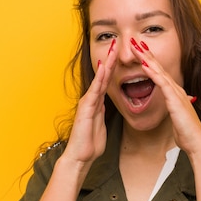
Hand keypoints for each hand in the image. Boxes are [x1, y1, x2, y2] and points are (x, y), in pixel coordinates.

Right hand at [62, 47, 115, 165]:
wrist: (80, 156)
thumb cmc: (90, 144)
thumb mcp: (100, 125)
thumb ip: (102, 114)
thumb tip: (105, 106)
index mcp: (97, 103)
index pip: (106, 81)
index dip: (113, 67)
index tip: (119, 54)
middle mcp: (91, 99)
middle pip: (103, 76)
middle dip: (110, 59)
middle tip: (116, 43)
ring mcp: (88, 102)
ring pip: (99, 79)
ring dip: (106, 63)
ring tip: (112, 49)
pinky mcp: (86, 108)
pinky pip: (95, 90)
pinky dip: (100, 78)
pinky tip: (104, 67)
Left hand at [129, 38, 200, 154]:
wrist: (197, 142)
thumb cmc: (186, 133)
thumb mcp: (177, 118)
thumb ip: (174, 109)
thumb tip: (172, 107)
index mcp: (175, 93)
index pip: (160, 73)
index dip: (150, 61)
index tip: (139, 51)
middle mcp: (176, 89)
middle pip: (158, 67)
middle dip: (146, 53)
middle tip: (135, 41)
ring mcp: (176, 93)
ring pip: (158, 71)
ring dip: (147, 57)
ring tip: (136, 46)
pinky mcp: (174, 99)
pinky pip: (161, 82)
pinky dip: (152, 72)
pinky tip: (143, 65)